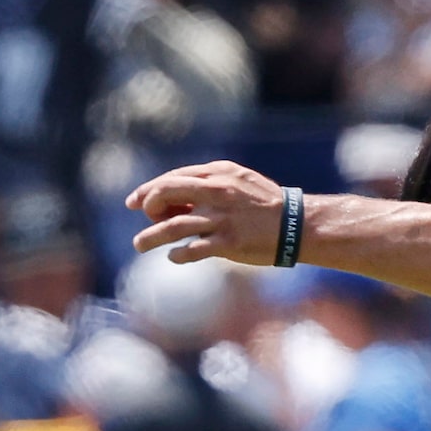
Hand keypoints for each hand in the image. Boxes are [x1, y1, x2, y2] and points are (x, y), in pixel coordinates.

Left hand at [124, 161, 290, 265]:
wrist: (295, 224)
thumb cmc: (265, 204)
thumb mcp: (238, 182)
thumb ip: (210, 185)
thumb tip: (178, 200)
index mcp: (217, 173)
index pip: (174, 177)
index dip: (150, 189)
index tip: (135, 201)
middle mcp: (216, 192)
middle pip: (167, 193)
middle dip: (148, 206)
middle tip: (142, 219)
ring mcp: (220, 218)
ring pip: (174, 225)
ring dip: (152, 236)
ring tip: (139, 244)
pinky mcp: (228, 242)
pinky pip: (193, 249)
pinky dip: (178, 254)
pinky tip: (173, 256)